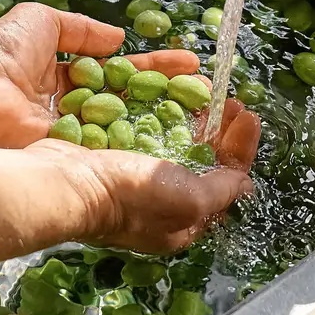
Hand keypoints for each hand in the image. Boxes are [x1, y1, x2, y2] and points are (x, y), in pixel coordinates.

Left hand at [0, 3, 199, 147]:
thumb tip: (119, 38)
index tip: (190, 61)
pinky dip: (136, 143)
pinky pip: (108, 146)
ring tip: (202, 116)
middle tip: (208, 93)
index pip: (124, 70)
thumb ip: (83, 30)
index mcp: (70, 75)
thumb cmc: (3, 49)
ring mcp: (75, 130)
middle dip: (169, 95)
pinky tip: (170, 140)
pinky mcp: (69, 151)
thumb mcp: (46, 22)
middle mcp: (77, 105)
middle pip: (131, 100)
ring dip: (161, 119)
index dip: (157, 65)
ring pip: (125, 124)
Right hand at [25, 106, 259, 253]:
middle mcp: (163, 203)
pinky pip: (150, 137)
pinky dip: (164, 119)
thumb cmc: (131, 198)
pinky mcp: (116, 160)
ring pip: (176, 146)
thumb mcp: (188, 200)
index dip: (240, 148)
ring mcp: (137, 181)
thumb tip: (246, 184)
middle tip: (228, 102)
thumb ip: (222, 190)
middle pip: (202, 162)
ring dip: (194, 121)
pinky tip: (169, 100)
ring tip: (204, 95)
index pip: (226, 182)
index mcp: (184, 220)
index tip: (248, 116)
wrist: (67, 184)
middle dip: (219, 132)